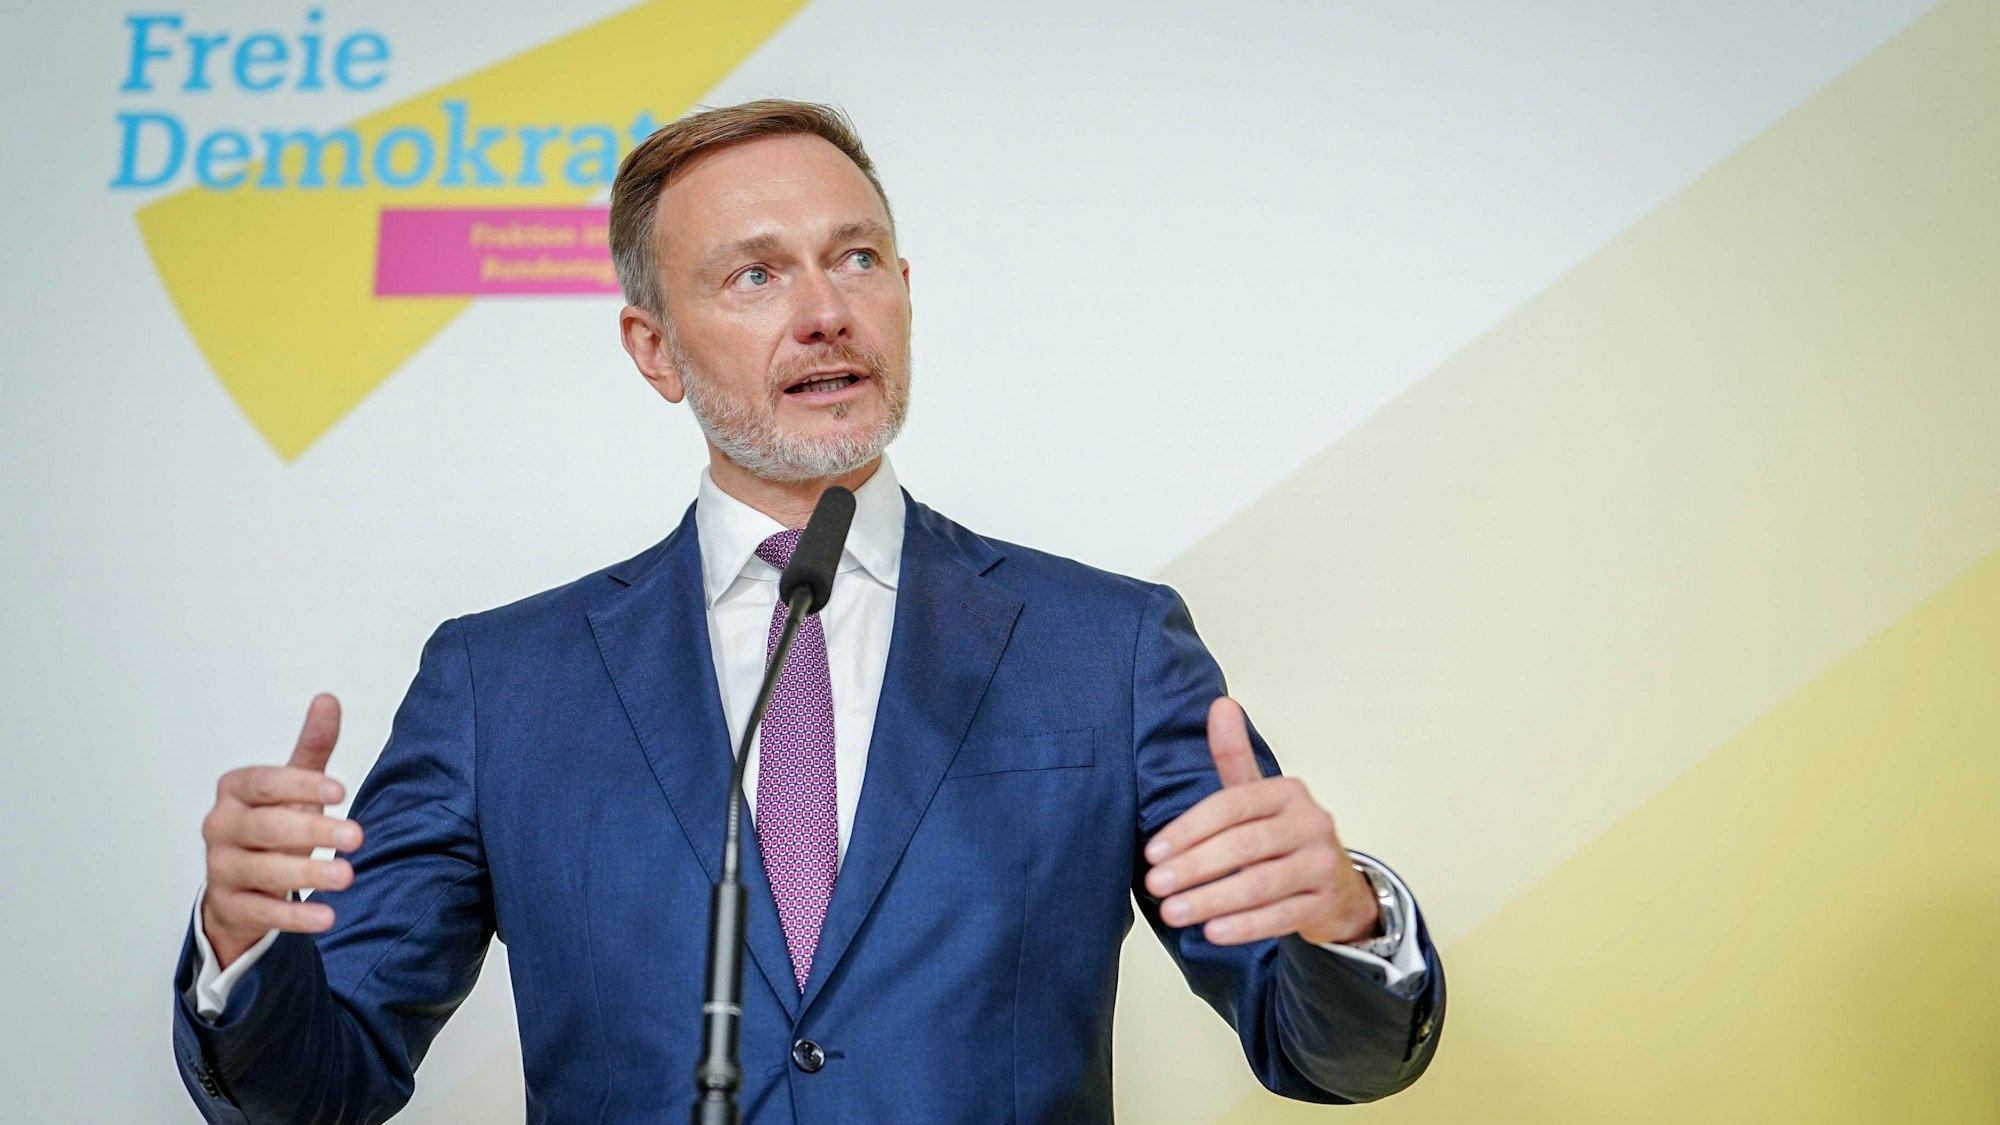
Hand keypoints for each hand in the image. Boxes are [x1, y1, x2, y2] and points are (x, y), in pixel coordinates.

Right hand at [199, 694, 363, 968]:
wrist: (239, 883)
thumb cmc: (271, 825)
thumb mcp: (291, 786)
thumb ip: (311, 748)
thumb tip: (328, 699)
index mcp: (235, 791)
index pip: (265, 783)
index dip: (301, 786)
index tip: (341, 791)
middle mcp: (221, 828)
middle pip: (266, 828)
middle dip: (312, 832)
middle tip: (357, 836)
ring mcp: (221, 869)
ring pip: (264, 871)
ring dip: (308, 875)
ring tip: (348, 876)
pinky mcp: (231, 907)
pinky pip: (263, 912)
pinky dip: (295, 917)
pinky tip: (328, 916)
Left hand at [1142, 697, 1378, 946]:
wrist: (1336, 885)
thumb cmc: (1282, 836)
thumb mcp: (1257, 795)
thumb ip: (1233, 756)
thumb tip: (1221, 704)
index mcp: (1288, 792)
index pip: (1230, 807)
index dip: (1188, 830)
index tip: (1152, 853)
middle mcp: (1311, 823)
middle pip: (1243, 845)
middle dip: (1193, 867)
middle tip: (1156, 885)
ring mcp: (1322, 863)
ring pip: (1260, 884)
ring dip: (1211, 900)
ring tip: (1173, 912)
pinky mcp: (1326, 900)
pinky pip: (1281, 916)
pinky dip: (1244, 926)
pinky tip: (1213, 932)